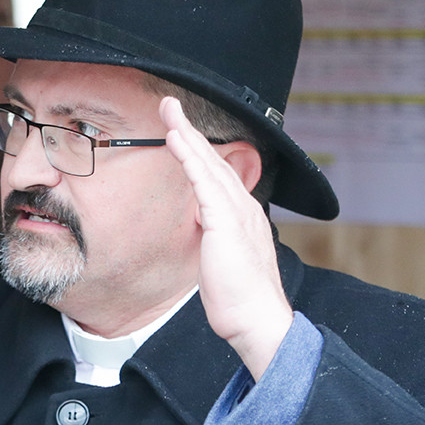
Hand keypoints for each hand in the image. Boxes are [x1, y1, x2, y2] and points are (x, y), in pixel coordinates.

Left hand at [161, 96, 292, 378]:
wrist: (257, 320)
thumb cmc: (240, 300)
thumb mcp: (224, 261)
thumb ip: (216, 238)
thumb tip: (206, 228)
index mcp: (242, 216)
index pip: (217, 175)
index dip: (198, 151)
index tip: (180, 131)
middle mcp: (242, 207)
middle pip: (213, 159)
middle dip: (190, 130)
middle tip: (169, 105)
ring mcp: (236, 212)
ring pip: (208, 163)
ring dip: (186, 133)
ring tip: (168, 110)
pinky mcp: (225, 222)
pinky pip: (203, 181)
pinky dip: (190, 157)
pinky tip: (176, 139)